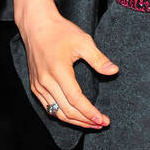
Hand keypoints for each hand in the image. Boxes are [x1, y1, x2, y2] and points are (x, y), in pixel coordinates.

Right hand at [13, 0, 117, 127]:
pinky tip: (75, 116)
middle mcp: (46, 81)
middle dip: (85, 120)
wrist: (36, 25)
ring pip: (56, 112)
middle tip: (101, 124)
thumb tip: (114, 71)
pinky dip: (62, 114)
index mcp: (58, 71)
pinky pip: (48, 107)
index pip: (75, 100)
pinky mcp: (35, 86)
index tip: (102, 120)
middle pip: (66, 110)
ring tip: (91, 123)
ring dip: (74, 121)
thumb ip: (99, 59)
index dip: (89, 112)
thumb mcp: (84, 41)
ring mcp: (38, 85)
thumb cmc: (60, 31)